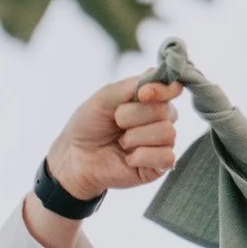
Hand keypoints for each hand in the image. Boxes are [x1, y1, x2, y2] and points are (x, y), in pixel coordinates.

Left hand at [43, 73, 179, 200]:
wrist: (73, 157)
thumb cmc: (89, 125)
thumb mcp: (105, 97)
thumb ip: (133, 85)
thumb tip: (160, 80)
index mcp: (151, 100)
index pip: (173, 88)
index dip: (162, 90)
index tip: (142, 94)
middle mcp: (160, 120)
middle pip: (165, 111)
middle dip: (134, 116)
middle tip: (116, 123)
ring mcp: (160, 144)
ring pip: (167, 133)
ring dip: (136, 137)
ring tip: (120, 143)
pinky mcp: (158, 167)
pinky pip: (167, 158)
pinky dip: (142, 157)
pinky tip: (128, 159)